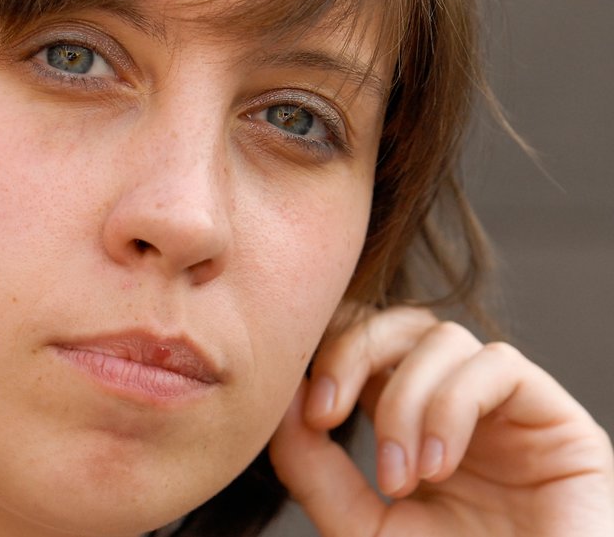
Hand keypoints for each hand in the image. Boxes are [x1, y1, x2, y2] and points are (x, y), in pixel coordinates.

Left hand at [269, 305, 613, 535]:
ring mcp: (510, 409)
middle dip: (351, 352)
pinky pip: (496, 366)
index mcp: (413, 422)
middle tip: (325, 415)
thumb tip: (280, 400)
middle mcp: (461, 404)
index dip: (328, 353)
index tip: (304, 410)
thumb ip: (312, 468)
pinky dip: (450, 408)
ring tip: (401, 479)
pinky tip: (439, 468)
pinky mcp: (559, 420)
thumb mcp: (359, 526)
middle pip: (399, 321)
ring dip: (404, 401)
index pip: (366, 344)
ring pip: (443, 338)